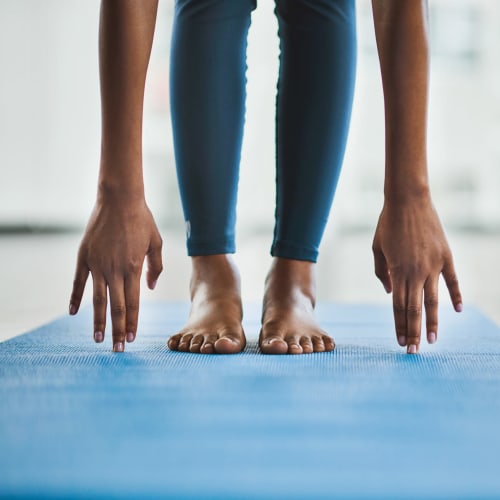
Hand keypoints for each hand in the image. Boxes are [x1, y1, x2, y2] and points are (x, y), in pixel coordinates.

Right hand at [69, 198, 162, 351]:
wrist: (119, 198)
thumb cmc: (142, 219)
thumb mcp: (156, 242)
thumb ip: (156, 267)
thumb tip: (150, 287)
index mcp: (134, 268)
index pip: (134, 303)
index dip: (133, 323)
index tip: (132, 339)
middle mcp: (115, 270)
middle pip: (116, 307)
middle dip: (118, 330)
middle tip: (118, 349)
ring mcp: (97, 264)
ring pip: (97, 300)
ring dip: (98, 321)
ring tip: (98, 339)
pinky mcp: (84, 257)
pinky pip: (78, 282)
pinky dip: (75, 298)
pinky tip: (73, 313)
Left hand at [372, 194, 461, 352]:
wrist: (408, 200)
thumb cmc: (388, 224)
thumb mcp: (377, 248)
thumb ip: (382, 273)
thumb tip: (389, 292)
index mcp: (397, 271)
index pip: (398, 306)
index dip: (399, 326)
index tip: (400, 342)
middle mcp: (416, 272)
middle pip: (414, 309)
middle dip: (413, 332)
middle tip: (413, 351)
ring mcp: (433, 265)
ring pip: (433, 301)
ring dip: (432, 322)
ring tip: (432, 340)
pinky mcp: (446, 256)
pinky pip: (453, 281)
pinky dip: (455, 296)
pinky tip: (457, 312)